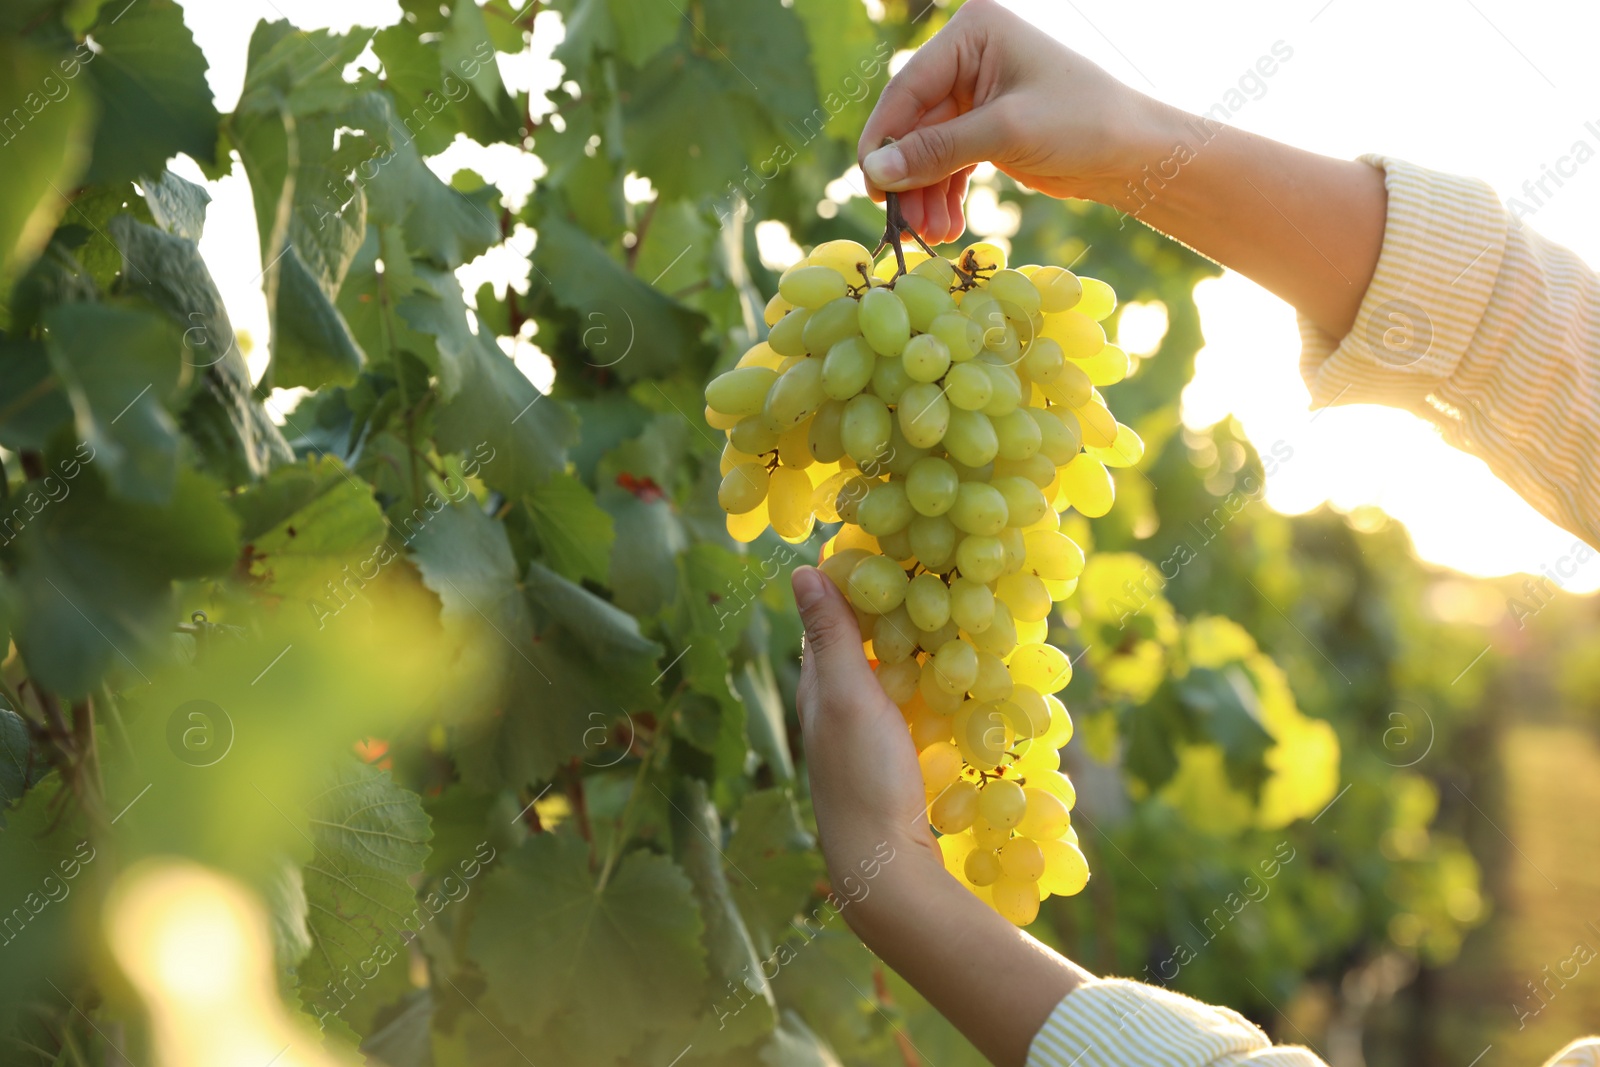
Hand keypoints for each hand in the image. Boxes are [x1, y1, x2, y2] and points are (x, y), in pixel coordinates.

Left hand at [790, 566, 939, 899]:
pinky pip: (919, 708)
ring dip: (921, 645)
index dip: (858, 578)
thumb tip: (800, 570)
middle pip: (867, 642)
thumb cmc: (862, 778)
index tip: (897, 541)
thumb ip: (830, 636)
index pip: (832, 615)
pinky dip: (937, 685)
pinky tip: (966, 678)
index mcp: (819, 687)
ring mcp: (872, 737)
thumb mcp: (846, 697)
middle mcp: (840, 708)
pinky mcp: (902, 760)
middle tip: (942, 570)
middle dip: (898, 607)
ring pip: (895, 675)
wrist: (886, 868)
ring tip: (962, 611)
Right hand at [857, 0, 1165, 243]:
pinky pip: (948, 162)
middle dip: (910, 177)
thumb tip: (873, 173)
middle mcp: (970, 57)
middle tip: (902, 224)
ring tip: (932, 236)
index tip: (871, 186)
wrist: (1136, 154)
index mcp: (973, 32)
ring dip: (925, 193)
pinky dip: (943, 194)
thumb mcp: (1005, 133)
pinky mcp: (986, 128)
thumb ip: (936, 152)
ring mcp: (975, 94)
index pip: (909, 87)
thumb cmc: (1083, 123)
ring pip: (928, 149)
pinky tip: (947, 228)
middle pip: (915, 123)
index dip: (885, 139)